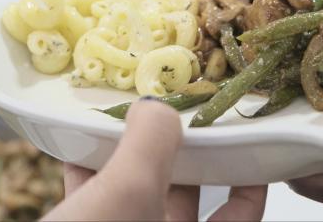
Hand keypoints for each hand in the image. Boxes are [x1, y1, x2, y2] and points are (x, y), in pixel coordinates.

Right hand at [42, 98, 267, 220]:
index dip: (247, 175)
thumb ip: (151, 143)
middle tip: (170, 121)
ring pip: (136, 206)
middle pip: (185, 205)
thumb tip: (158, 110)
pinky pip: (97, 212)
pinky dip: (90, 183)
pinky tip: (76, 154)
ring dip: (127, 166)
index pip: (241, 213)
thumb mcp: (128, 192)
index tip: (241, 140)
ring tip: (119, 128)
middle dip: (176, 159)